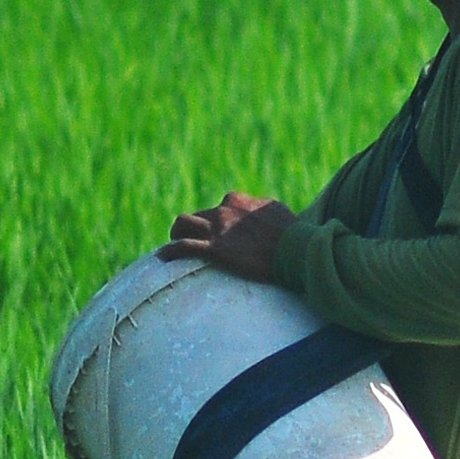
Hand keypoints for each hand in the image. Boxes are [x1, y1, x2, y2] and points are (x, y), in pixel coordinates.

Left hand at [163, 190, 294, 283]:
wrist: (296, 250)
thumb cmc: (295, 235)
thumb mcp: (279, 213)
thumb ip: (264, 212)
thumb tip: (265, 217)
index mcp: (240, 200)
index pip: (222, 206)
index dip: (218, 219)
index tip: (221, 231)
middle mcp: (225, 210)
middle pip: (199, 215)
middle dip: (196, 227)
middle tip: (197, 241)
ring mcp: (218, 229)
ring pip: (183, 224)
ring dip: (178, 233)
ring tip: (176, 245)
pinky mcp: (214, 249)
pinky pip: (183, 247)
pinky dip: (170, 251)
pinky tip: (163, 258)